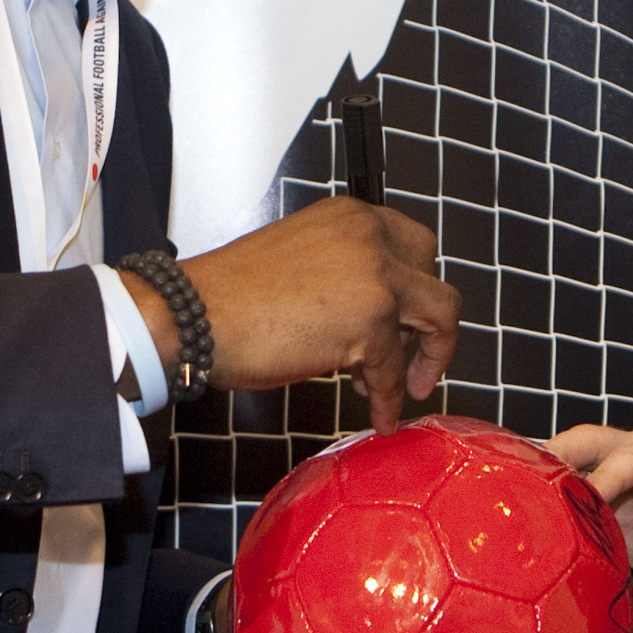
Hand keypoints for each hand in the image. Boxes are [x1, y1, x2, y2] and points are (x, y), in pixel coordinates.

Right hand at [127, 196, 459, 427]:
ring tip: (395, 392)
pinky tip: (380, 416)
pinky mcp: (371, 321)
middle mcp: (371, 236)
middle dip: (430, 324)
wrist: (195, 317)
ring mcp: (376, 276)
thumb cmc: (232, 297)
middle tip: (414, 356)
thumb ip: (346, 274)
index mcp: (351, 216)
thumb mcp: (302, 261)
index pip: (413, 245)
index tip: (408, 319)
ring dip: (423, 362)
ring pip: (436, 319)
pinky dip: (389, 398)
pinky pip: (394, 369)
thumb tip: (376, 317)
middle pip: (434, 281)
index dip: (415, 287)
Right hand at [548, 427, 632, 632]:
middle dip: (561, 453)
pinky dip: (550, 499)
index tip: (585, 498)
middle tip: (530, 475)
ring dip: (548, 475)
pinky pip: (571, 493)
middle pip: (594, 441)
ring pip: (575, 461)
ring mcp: (619, 475)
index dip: (606, 476)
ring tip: (519, 492)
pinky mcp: (603, 499)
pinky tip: (529, 511)